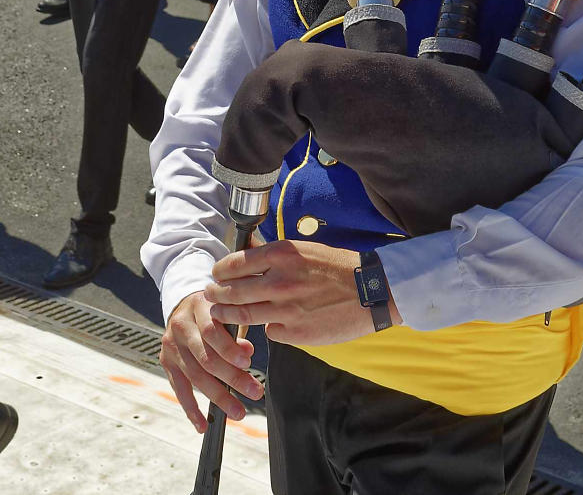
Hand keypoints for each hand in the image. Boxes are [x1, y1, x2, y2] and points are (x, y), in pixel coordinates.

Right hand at [160, 291, 261, 431]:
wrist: (184, 304)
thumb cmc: (213, 310)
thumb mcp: (226, 311)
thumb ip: (237, 329)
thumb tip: (247, 352)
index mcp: (198, 307)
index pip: (211, 331)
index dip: (229, 349)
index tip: (248, 363)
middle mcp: (181, 326)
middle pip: (206, 357)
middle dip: (232, 378)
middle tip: (254, 392)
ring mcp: (171, 345)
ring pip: (195, 375)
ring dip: (219, 396)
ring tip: (238, 411)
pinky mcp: (166, 362)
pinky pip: (179, 388)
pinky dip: (191, 409)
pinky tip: (203, 424)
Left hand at [204, 239, 393, 346]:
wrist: (372, 291)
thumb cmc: (338, 267)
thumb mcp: (303, 249)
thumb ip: (272, 255)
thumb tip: (244, 254)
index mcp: (281, 255)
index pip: (234, 265)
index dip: (219, 271)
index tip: (216, 275)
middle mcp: (279, 281)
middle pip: (232, 292)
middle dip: (216, 295)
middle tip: (210, 295)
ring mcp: (286, 310)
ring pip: (243, 316)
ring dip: (226, 315)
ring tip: (219, 313)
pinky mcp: (295, 333)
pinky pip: (269, 331)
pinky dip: (267, 327)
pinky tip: (270, 323)